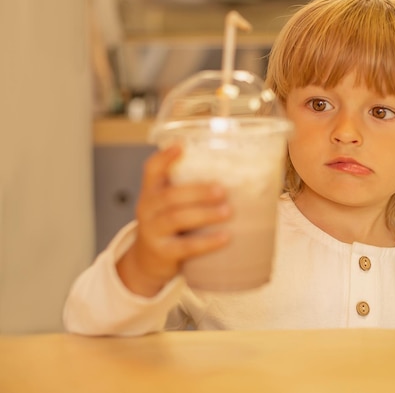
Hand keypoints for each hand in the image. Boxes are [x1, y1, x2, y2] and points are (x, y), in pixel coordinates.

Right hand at [116, 145, 231, 295]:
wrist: (149, 261)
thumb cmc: (170, 226)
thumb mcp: (170, 204)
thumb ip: (190, 189)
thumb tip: (235, 176)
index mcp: (152, 191)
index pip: (152, 169)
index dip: (164, 157)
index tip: (182, 145)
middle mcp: (147, 208)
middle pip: (169, 195)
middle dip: (197, 191)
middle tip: (222, 190)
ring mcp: (152, 230)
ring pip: (176, 218)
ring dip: (204, 213)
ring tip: (228, 211)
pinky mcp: (162, 252)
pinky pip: (185, 247)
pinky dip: (206, 242)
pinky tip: (225, 237)